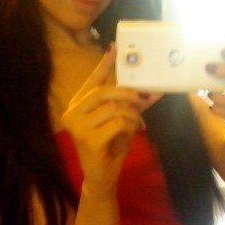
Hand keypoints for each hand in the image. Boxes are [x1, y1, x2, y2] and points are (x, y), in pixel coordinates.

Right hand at [60, 45, 150, 190]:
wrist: (102, 176)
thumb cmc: (110, 146)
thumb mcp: (122, 120)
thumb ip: (132, 105)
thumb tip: (152, 91)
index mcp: (78, 105)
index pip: (92, 80)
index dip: (104, 64)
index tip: (115, 48)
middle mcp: (72, 113)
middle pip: (104, 92)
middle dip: (127, 94)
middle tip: (142, 99)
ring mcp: (78, 127)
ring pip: (113, 108)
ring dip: (132, 114)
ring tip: (138, 122)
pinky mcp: (88, 139)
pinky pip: (117, 123)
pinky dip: (130, 126)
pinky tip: (132, 132)